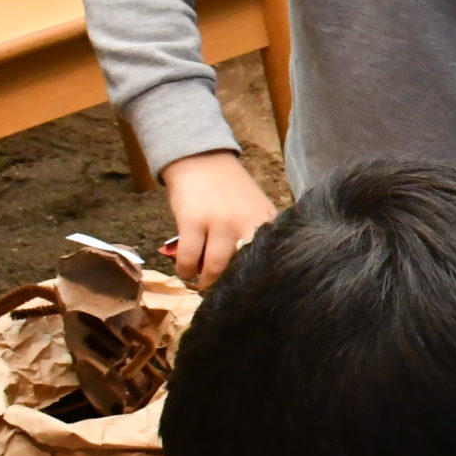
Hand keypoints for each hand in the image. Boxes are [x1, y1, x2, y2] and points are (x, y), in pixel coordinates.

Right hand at [161, 150, 278, 288]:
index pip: (270, 259)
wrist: (203, 161)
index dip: (261, 281)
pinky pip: (189, 258)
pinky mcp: (192, 222)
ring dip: (205, 282)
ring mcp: (219, 222)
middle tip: (222, 294)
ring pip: (214, 267)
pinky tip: (186, 271)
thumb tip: (252, 273)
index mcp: (265, 221)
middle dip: (230, 286)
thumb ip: (258, 236)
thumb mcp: (255, 209)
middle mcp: (246, 223)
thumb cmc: (231, 191)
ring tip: (202, 285)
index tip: (252, 293)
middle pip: (242, 269)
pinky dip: (186, 270)